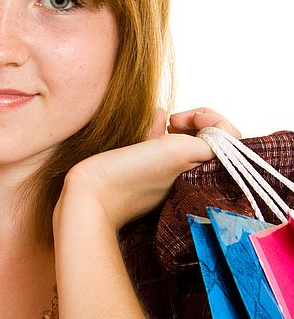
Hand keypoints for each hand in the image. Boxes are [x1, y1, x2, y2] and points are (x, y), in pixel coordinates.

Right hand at [57, 107, 239, 228]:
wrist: (89, 198)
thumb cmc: (129, 177)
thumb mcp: (176, 152)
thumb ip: (208, 139)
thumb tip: (217, 130)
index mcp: (201, 176)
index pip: (229, 139)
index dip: (210, 120)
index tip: (182, 120)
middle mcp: (189, 178)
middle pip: (211, 140)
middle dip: (196, 121)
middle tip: (174, 121)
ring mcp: (167, 177)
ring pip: (187, 142)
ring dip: (180, 126)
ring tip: (167, 122)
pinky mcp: (146, 175)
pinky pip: (163, 148)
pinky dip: (162, 132)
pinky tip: (157, 121)